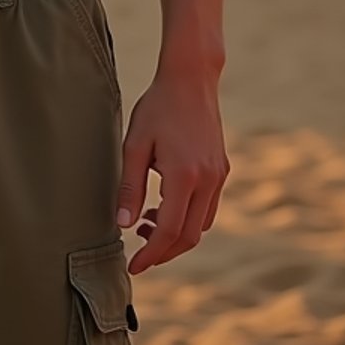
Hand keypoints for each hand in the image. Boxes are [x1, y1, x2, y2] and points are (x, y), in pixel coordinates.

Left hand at [116, 66, 228, 274]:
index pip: (168, 231)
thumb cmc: (158, 107)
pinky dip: (188, 218)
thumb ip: (129, 185)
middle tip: (138, 252)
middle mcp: (207, 181)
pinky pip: (207, 208)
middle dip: (163, 251)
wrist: (191, 78)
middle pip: (188, 236)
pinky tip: (164, 205)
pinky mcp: (221, 169)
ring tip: (143, 223)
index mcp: (184, 176)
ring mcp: (218, 176)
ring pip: (201, 225)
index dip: (150, 253)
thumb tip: (122, 224)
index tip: (133, 265)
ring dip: (175, 234)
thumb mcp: (135, 144)